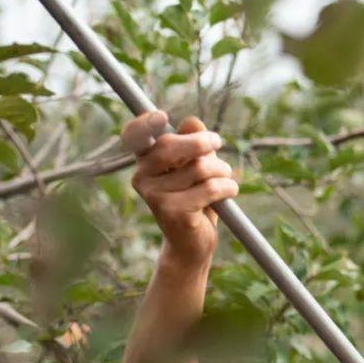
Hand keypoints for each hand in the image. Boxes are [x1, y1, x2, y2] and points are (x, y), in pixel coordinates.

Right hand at [121, 111, 238, 262]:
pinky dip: (227, 187)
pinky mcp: (173, 212)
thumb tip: (192, 122)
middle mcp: (143, 178)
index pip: (134, 137)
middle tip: (218, 142)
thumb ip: (195, 144)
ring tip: (226, 178)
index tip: (162, 117)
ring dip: (222, 170)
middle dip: (202, 142)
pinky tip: (229, 192)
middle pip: (171, 146)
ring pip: (199, 168)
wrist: (192, 245)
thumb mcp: (196, 168)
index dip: (144, 124)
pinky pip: (210, 188)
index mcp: (145, 163)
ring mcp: (155, 196)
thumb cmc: (195, 201)